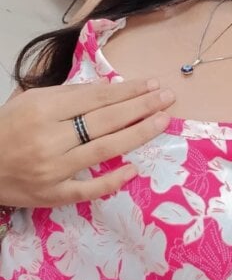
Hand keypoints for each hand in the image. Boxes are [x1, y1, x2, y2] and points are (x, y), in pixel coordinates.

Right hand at [0, 79, 173, 206]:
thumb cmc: (8, 127)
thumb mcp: (31, 100)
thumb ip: (68, 95)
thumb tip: (110, 90)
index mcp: (43, 110)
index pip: (96, 98)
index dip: (127, 91)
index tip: (152, 84)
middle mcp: (49, 139)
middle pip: (105, 120)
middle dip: (141, 107)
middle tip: (168, 97)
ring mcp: (52, 170)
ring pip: (103, 150)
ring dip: (137, 135)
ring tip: (162, 121)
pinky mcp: (52, 195)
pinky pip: (87, 190)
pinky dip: (111, 180)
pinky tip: (135, 170)